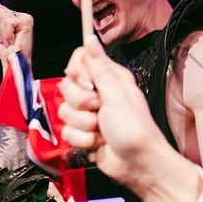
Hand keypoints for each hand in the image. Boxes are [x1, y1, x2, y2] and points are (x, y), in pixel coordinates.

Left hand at [0, 0, 34, 63]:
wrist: (13, 62)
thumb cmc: (7, 52)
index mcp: (15, 17)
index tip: (3, 38)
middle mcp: (22, 16)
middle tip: (6, 40)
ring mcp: (26, 17)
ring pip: (3, 16)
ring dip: (2, 32)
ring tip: (9, 41)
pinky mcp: (27, 21)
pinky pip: (8, 21)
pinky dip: (7, 33)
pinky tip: (13, 40)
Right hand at [57, 41, 169, 186]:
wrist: (138, 164)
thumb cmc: (134, 128)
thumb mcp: (116, 93)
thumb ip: (99, 67)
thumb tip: (90, 38)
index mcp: (108, 78)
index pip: (79, 60)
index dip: (77, 72)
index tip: (87, 84)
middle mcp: (97, 93)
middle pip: (67, 86)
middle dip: (81, 103)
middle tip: (100, 109)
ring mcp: (88, 114)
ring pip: (64, 111)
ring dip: (83, 124)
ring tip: (101, 130)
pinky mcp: (82, 133)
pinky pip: (66, 131)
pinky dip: (82, 140)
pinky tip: (98, 143)